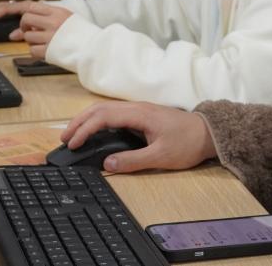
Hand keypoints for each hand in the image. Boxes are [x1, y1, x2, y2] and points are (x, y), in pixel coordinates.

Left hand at [0, 1, 72, 56]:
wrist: (96, 49)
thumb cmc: (78, 36)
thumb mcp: (60, 23)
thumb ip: (37, 24)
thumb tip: (13, 35)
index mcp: (55, 10)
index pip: (24, 6)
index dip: (0, 11)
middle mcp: (53, 20)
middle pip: (25, 19)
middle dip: (24, 27)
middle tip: (28, 32)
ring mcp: (51, 34)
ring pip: (27, 36)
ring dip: (34, 41)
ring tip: (51, 43)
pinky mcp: (51, 48)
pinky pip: (32, 51)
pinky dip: (38, 53)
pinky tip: (51, 51)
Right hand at [61, 102, 217, 173]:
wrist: (208, 133)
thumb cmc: (187, 143)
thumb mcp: (161, 157)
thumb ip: (133, 160)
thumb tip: (107, 163)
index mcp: (139, 114)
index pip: (103, 117)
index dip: (84, 129)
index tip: (72, 143)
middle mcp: (136, 108)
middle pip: (99, 109)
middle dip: (79, 122)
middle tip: (64, 139)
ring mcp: (139, 110)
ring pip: (105, 109)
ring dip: (86, 120)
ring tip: (73, 135)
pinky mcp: (141, 115)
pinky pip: (113, 114)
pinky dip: (97, 121)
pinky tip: (93, 132)